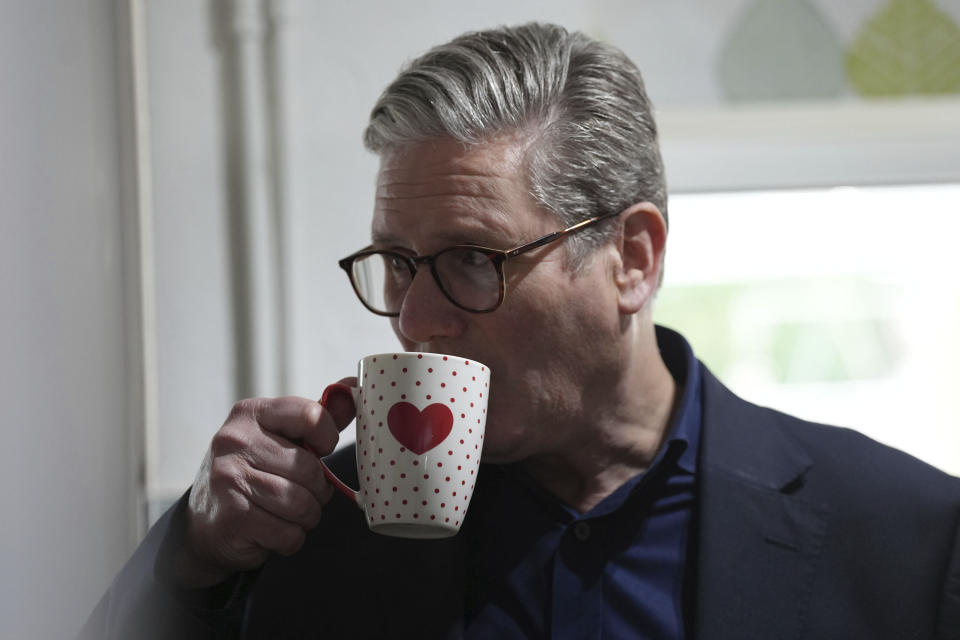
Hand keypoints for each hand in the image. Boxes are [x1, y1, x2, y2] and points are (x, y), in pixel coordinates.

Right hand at [174, 380, 355, 587]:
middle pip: (309, 468)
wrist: (206, 521)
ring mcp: (229, 479)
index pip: (311, 415)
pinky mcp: (232, 517)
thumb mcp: (280, 437)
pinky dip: (291, 538)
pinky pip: (288, 533)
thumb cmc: (254, 471)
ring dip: (307, 515)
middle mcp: (235, 441)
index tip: (321, 450)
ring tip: (292, 512)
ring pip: (301, 503)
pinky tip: (275, 529)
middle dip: (318, 488)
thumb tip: (352, 388)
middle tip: (305, 492)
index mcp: (251, 413)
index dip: (327, 438)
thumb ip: (317, 419)